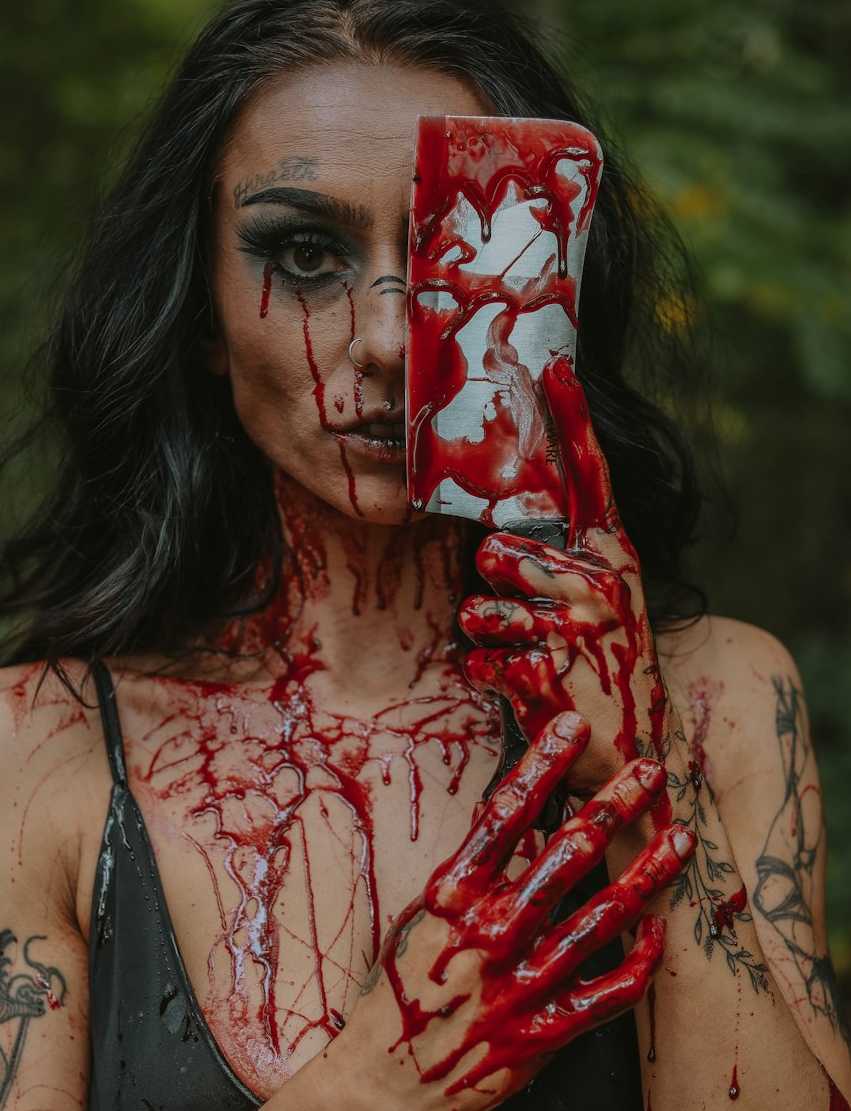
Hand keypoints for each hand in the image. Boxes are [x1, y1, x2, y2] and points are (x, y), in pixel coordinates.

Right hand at [351, 714, 694, 1110]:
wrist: (383, 1083)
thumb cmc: (400, 992)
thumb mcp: (418, 918)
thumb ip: (467, 875)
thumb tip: (511, 820)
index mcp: (452, 897)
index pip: (505, 814)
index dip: (545, 764)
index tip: (576, 727)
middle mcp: (490, 934)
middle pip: (566, 855)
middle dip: (614, 806)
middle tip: (650, 770)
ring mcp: (521, 984)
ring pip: (600, 918)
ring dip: (644, 873)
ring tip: (679, 839)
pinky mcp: (544, 1033)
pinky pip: (608, 994)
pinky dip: (638, 961)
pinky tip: (658, 930)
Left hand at [459, 356, 670, 793]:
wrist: (632, 745)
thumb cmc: (599, 657)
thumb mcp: (598, 597)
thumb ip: (559, 553)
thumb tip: (497, 522)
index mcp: (613, 552)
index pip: (590, 475)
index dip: (571, 419)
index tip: (553, 365)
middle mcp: (601, 581)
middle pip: (497, 549)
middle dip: (494, 584)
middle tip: (524, 610)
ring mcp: (576, 629)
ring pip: (478, 606)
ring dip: (487, 633)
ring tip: (522, 649)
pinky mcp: (547, 675)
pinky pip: (478, 658)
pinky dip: (487, 675)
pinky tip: (521, 685)